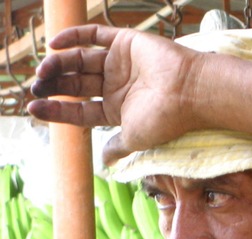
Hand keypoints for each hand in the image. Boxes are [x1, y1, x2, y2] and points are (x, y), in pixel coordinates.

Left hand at [27, 25, 198, 165]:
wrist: (191, 93)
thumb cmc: (168, 119)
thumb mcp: (136, 139)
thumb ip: (118, 147)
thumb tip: (106, 162)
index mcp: (118, 110)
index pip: (80, 110)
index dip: (56, 110)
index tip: (33, 110)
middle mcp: (117, 86)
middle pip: (76, 84)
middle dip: (54, 85)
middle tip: (36, 86)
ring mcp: (121, 63)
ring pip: (80, 60)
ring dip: (59, 64)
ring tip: (43, 70)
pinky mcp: (126, 42)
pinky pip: (95, 34)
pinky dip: (74, 36)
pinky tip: (55, 44)